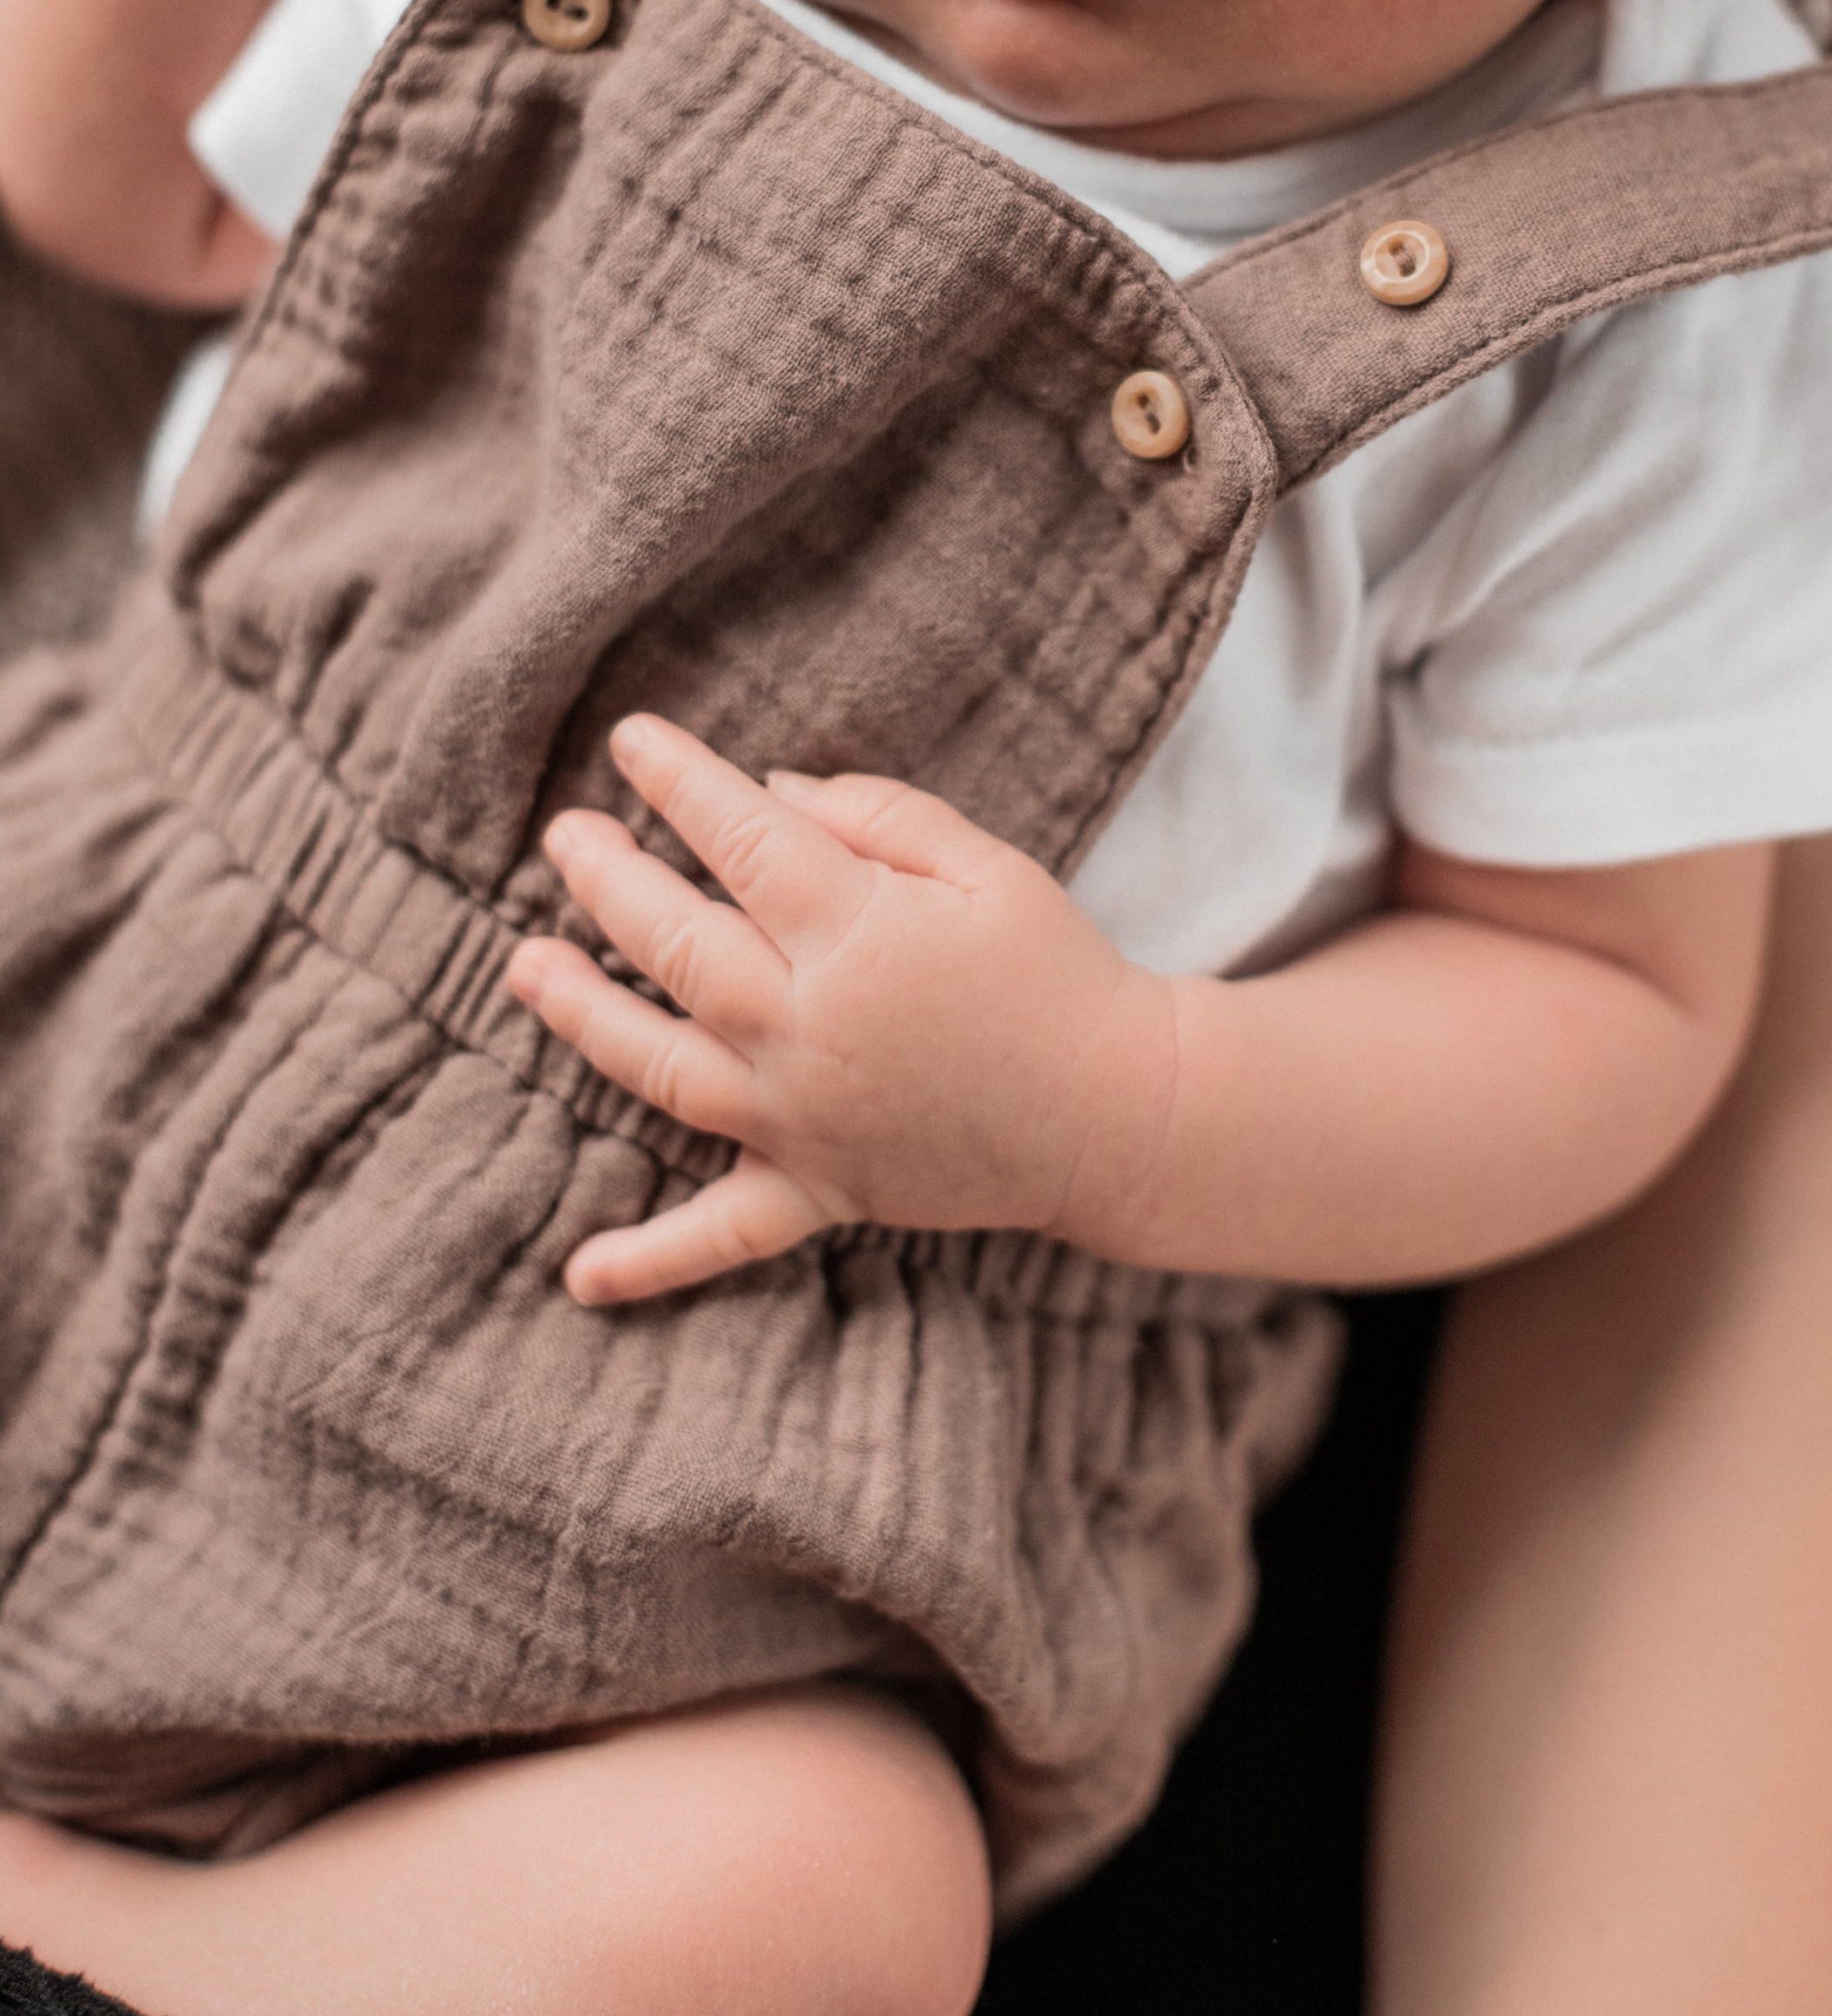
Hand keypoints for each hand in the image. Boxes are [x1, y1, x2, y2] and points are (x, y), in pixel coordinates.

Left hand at [508, 715, 1175, 1303]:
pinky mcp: (820, 1191)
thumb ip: (872, 815)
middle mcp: (808, 1025)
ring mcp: (803, 1118)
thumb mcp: (982, 862)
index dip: (675, 781)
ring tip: (524, 965)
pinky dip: (649, 1259)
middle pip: (672, 942)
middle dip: (606, 878)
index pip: (734, 838)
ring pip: (658, 1066)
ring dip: (581, 1015)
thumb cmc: (1057, 968)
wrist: (1122, 1110)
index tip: (630, 740)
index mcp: (855, 932)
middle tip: (564, 834)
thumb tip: (767, 792)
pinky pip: (721, 1235)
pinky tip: (579, 1274)